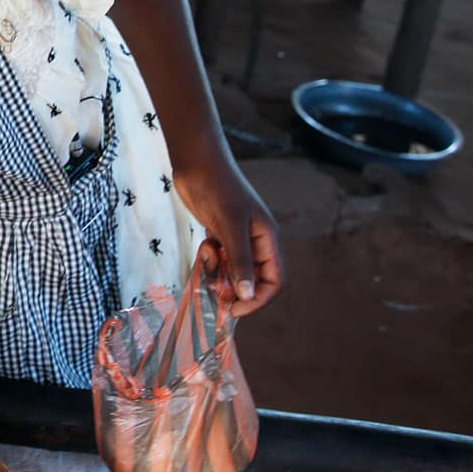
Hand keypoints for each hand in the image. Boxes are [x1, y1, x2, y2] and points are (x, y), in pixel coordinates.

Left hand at [173, 164, 282, 317]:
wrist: (197, 162)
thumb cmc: (218, 188)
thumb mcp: (230, 225)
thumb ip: (239, 261)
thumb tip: (247, 295)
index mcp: (267, 239)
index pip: (274, 281)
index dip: (259, 299)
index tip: (235, 309)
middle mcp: (255, 242)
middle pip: (253, 280)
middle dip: (235, 289)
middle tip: (215, 291)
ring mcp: (236, 238)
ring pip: (233, 271)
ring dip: (219, 272)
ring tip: (207, 255)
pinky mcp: (219, 234)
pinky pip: (218, 259)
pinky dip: (210, 260)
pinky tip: (204, 243)